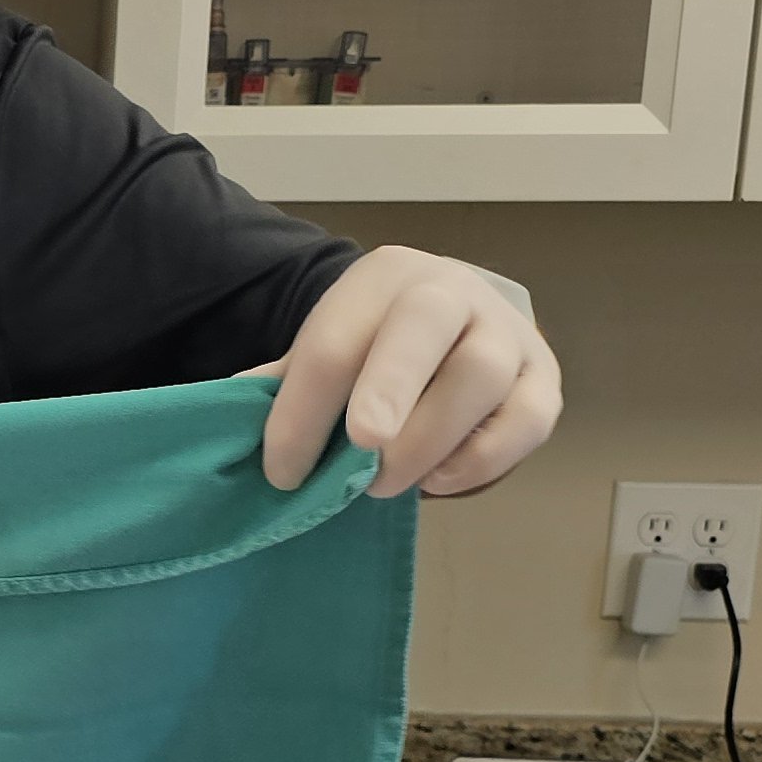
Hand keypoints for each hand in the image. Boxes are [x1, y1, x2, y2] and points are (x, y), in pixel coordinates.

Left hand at [260, 248, 562, 499]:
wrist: (452, 330)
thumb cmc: (373, 352)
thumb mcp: (324, 353)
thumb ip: (278, 388)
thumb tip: (219, 429)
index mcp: (382, 278)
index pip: (335, 340)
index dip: (303, 410)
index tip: (282, 471)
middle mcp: (451, 290)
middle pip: (425, 324)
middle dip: (389, 385)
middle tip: (362, 446)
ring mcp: (506, 332)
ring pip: (480, 374)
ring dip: (429, 438)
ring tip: (386, 483)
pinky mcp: (543, 380)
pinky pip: (527, 420)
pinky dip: (483, 459)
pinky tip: (437, 481)